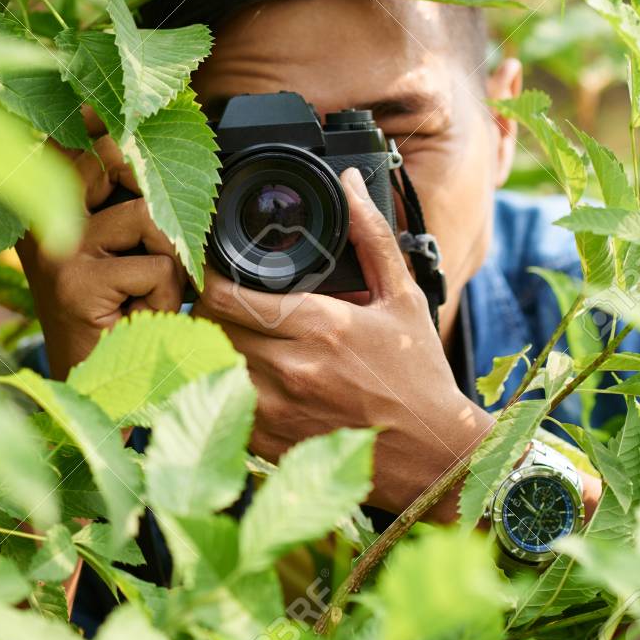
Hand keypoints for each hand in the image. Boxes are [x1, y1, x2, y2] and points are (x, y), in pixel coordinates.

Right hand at [17, 113, 183, 379]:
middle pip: (118, 160)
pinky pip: (154, 267)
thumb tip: (152, 146)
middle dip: (155, 196)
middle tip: (159, 244)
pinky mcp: (76, 281)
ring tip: (143, 297)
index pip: (80, 139)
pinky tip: (136, 319)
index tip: (109, 110)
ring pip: (149, 218)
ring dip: (167, 264)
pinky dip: (163, 298)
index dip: (108, 121)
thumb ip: (127, 201)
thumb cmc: (114, 318)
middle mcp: (43, 217)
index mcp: (51, 204)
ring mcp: (57, 248)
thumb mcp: (117, 250)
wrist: (88, 392)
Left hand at [193, 167, 493, 520]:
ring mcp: (276, 409)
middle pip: (208, 326)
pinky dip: (216, 387)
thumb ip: (371, 236)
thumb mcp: (402, 297)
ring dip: (208, 347)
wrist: (434, 456)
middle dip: (205, 309)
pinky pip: (217, 405)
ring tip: (223, 334)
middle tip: (216, 300)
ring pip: (207, 364)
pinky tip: (232, 375)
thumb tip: (351, 183)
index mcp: (320, 325)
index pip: (225, 294)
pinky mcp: (268, 442)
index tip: (212, 270)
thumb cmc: (418, 375)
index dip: (207, 278)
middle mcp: (291, 367)